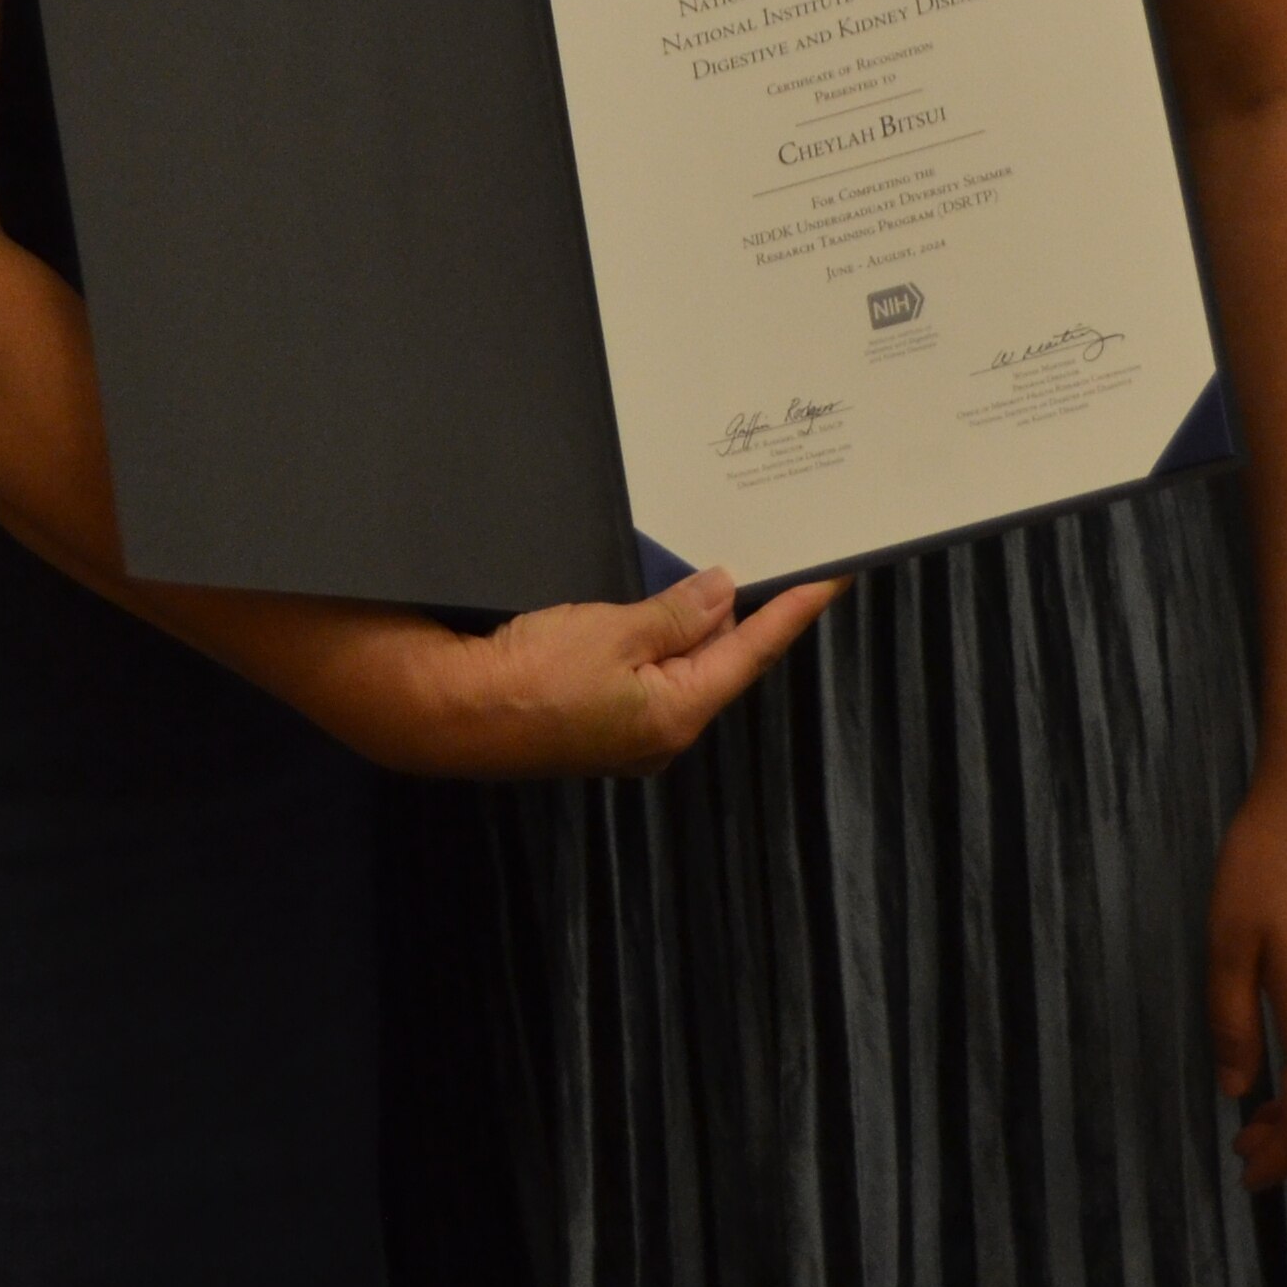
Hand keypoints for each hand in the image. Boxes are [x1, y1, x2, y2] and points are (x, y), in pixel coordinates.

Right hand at [304, 565, 841, 779]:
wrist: (451, 716)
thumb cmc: (534, 674)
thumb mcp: (613, 631)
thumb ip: (675, 614)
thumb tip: (724, 593)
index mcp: (678, 712)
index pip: (753, 651)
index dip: (795, 611)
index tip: (835, 577)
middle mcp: (663, 732)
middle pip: (719, 659)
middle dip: (739, 611)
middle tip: (767, 553)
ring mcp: (629, 732)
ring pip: (681, 664)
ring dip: (694, 622)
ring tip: (712, 570)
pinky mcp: (597, 721)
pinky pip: (648, 671)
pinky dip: (659, 636)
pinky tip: (653, 605)